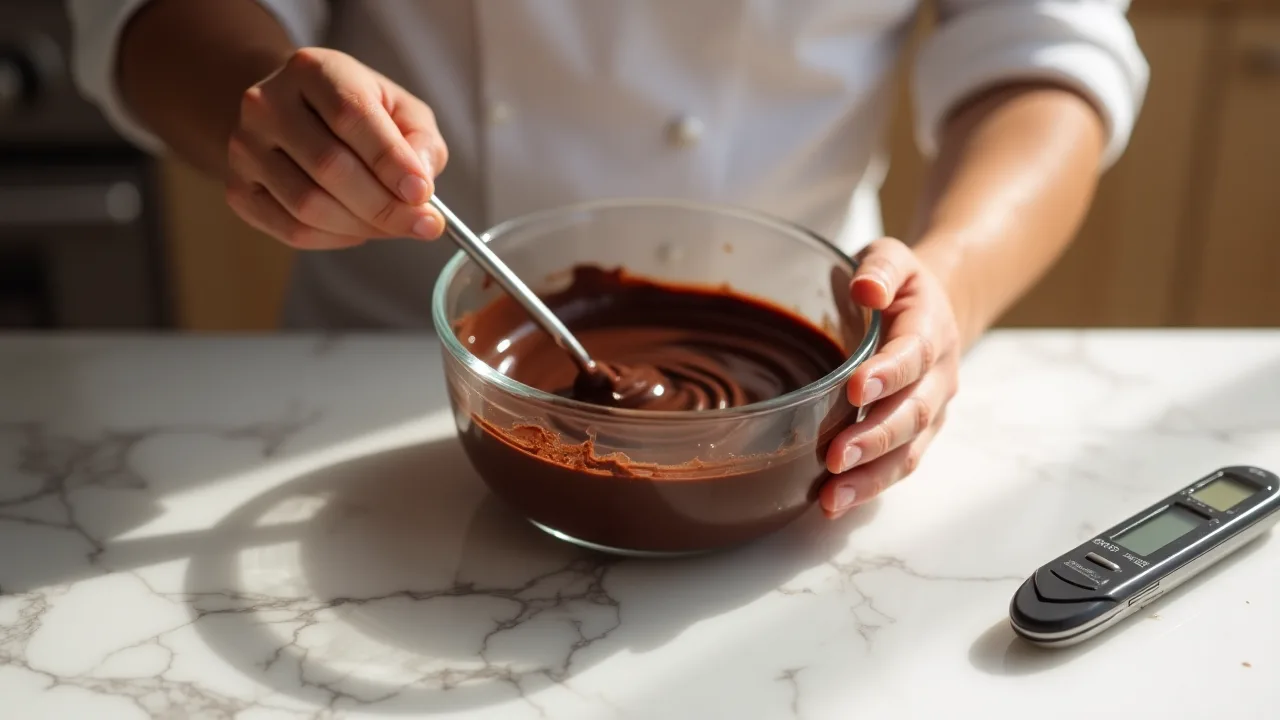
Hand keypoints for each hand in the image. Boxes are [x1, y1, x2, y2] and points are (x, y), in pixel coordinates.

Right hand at [225, 47, 447, 248]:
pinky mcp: (239, 189)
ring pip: (309, 206)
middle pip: (330, 167)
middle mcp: (267, 104)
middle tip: (423, 224)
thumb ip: (420, 142)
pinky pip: (292, 230)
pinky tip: (358, 229)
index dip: (390, 161)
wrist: (295, 115)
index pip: (352, 116)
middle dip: (385, 205)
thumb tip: (420, 185)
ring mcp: (246, 148)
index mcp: (312, 70)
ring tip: (394, 224)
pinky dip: (336, 239)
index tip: (422, 194)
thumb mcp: (399, 109)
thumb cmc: (357, 113)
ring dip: (363, 227)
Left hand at [819, 237, 960, 518]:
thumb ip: (881, 268)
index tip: (856, 388)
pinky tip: (835, 502)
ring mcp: (930, 411)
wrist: (936, 309)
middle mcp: (937, 376)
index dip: (888, 374)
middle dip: (875, 437)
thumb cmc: (900, 286)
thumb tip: (865, 286)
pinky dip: (870, 486)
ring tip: (832, 498)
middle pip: (913, 413)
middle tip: (836, 456)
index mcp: (931, 328)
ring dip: (871, 477)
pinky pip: (899, 465)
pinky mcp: (917, 435)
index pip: (913, 354)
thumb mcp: (892, 257)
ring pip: (908, 450)